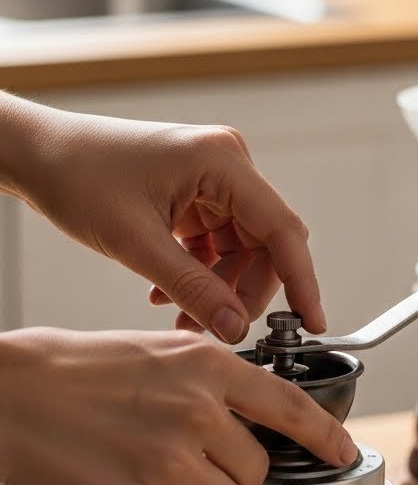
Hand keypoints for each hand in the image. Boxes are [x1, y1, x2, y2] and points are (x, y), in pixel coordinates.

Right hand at [0, 328, 356, 484]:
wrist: (9, 396)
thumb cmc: (71, 370)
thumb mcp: (153, 350)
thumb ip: (205, 378)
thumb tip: (242, 412)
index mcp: (205, 364)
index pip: (288, 405)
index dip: (324, 436)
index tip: (343, 453)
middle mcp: (197, 409)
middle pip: (257, 471)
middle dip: (232, 476)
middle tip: (192, 465)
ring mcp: (170, 459)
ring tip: (164, 484)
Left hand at [6, 99, 324, 342]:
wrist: (39, 155)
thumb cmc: (79, 176)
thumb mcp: (136, 243)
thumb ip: (192, 288)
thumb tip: (234, 327)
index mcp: (222, 161)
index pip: (282, 230)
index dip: (302, 281)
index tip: (312, 322)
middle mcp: (226, 164)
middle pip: (264, 244)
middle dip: (243, 292)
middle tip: (218, 330)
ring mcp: (211, 178)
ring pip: (240, 250)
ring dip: (218, 288)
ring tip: (183, 318)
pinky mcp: (194, 193)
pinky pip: (216, 244)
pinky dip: (200, 274)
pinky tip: (169, 295)